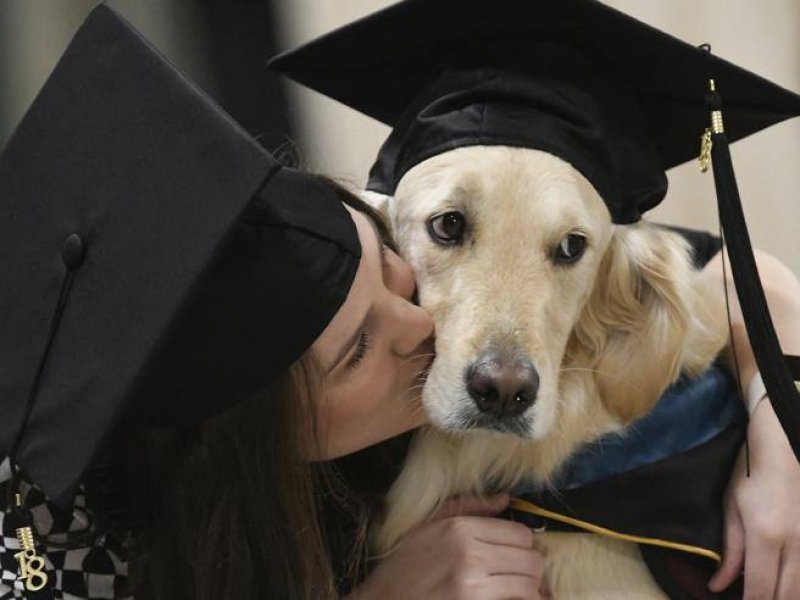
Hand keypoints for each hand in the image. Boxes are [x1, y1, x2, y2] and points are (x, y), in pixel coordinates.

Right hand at [350, 493, 548, 598]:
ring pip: (529, 585)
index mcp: (459, 529)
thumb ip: (468, 506)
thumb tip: (505, 499)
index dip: (524, 544)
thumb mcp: (428, 524)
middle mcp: (470, 555)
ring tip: (514, 589)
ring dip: (527, 589)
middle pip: (531, 559)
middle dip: (530, 568)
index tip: (516, 552)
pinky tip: (507, 599)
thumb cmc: (403, 565)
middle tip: (518, 573)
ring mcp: (473, 587)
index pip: (520, 533)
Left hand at [709, 400, 799, 598]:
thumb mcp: (731, 508)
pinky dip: (795, 584)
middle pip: (786, 595)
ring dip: (783, 595)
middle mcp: (795, 544)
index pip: (760, 589)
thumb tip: (718, 586)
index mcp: (766, 536)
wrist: (783, 446)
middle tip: (748, 599)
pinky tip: (780, 580)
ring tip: (761, 589)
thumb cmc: (751, 472)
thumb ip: (730, 552)